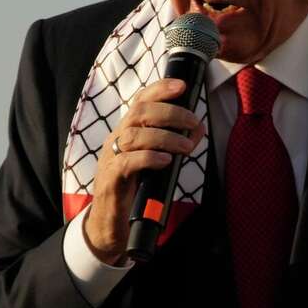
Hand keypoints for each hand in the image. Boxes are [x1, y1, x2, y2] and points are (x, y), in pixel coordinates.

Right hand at [83, 77, 205, 264]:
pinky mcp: (111, 179)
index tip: (182, 86)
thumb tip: (197, 129)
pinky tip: (166, 161)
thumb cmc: (135, 188)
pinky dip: (149, 157)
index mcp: (127, 131)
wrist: (111, 222)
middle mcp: (116, 139)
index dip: (159, 89)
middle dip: (170, 112)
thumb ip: (173, 144)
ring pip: (134, 135)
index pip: (140, 101)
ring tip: (187, 147)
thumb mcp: (156, 161)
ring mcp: (111, 158)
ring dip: (165, 137)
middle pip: (139, 112)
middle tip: (194, 122)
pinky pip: (127, 162)